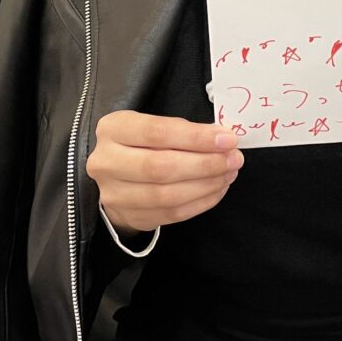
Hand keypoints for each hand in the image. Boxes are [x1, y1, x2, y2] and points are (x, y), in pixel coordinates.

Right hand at [85, 111, 243, 237]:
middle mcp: (107, 162)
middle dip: (205, 164)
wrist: (115, 174)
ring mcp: (114, 194)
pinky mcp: (129, 216)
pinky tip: (217, 189)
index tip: (227, 139)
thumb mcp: (152, 124)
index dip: (196, 137)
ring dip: (206, 185)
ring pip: (167, 195)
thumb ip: (182, 130)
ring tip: (229, 173)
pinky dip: (200, 202)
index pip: (157, 133)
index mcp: (113, 129)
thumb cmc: (141, 142)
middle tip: (234, 159)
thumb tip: (222, 138)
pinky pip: (171, 214)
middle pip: (161, 168)